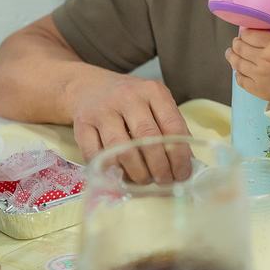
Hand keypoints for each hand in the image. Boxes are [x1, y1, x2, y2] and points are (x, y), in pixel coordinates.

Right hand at [67, 71, 193, 184]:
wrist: (89, 87)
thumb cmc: (130, 100)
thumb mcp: (155, 103)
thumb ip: (170, 127)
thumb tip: (187, 162)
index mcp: (152, 91)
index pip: (172, 125)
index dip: (180, 154)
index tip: (183, 173)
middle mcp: (127, 97)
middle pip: (147, 139)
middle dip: (160, 167)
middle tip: (165, 181)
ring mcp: (102, 111)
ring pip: (121, 150)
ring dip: (137, 173)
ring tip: (145, 181)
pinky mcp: (81, 125)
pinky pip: (97, 157)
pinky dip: (111, 172)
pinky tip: (122, 176)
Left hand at [227, 15, 269, 103]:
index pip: (249, 34)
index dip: (245, 32)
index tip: (246, 32)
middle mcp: (264, 59)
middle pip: (240, 47)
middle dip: (237, 42)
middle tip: (238, 41)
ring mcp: (260, 75)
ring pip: (237, 63)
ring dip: (232, 56)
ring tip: (231, 53)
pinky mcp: (258, 89)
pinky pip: (241, 80)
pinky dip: (238, 74)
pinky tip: (239, 70)